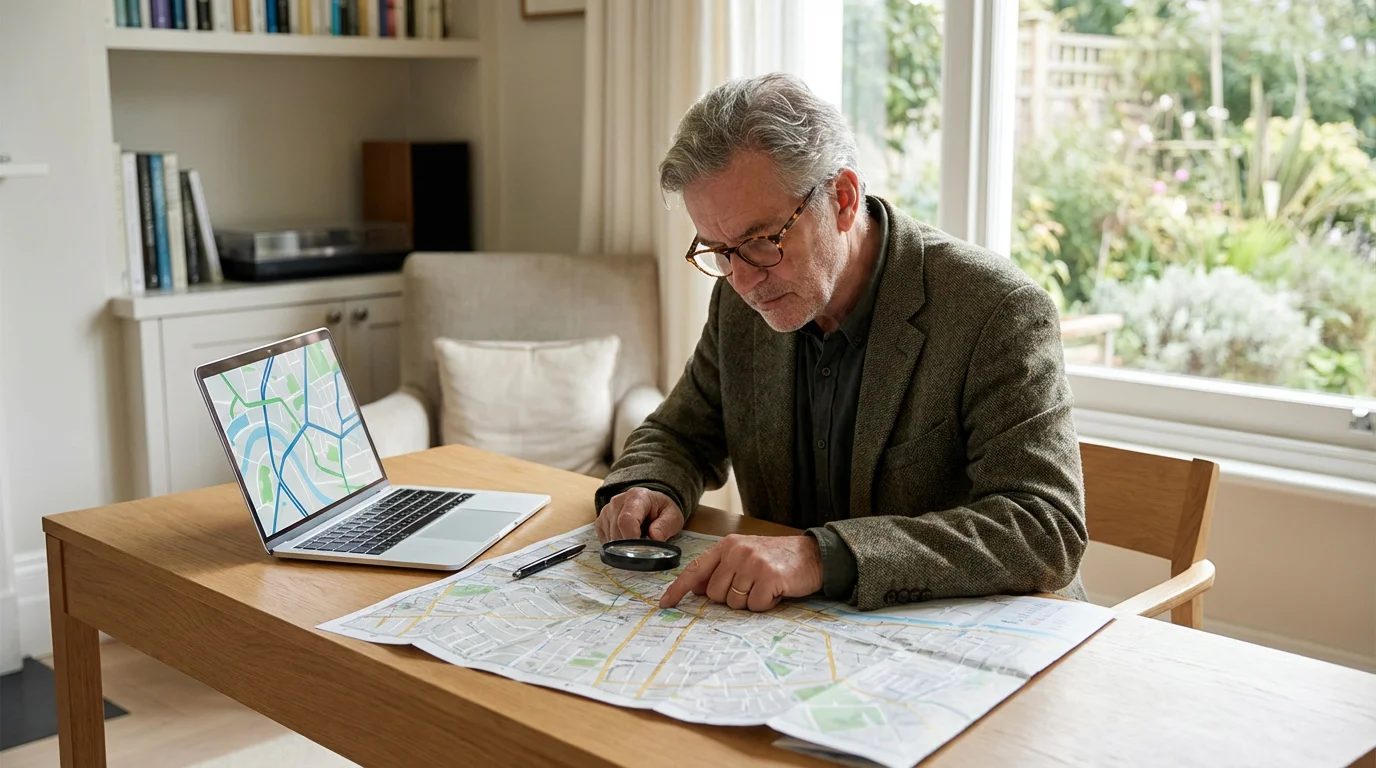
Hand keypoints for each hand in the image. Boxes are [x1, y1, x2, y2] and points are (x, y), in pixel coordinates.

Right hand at [595, 487, 684, 542]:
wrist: (652, 503)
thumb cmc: (662, 510)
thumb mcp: (672, 517)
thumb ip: (665, 526)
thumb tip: (655, 537)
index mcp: (636, 497)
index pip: (626, 519)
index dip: (630, 538)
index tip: (638, 551)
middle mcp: (617, 502)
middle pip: (616, 531)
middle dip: (628, 547)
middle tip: (642, 552)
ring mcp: (606, 511)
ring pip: (609, 538)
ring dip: (622, 547)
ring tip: (637, 541)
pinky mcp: (601, 521)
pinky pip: (604, 540)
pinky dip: (614, 546)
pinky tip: (626, 540)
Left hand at [659, 534, 823, 611]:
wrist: (812, 555)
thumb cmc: (777, 559)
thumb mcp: (745, 557)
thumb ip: (721, 570)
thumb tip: (697, 589)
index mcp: (727, 545)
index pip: (696, 569)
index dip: (678, 588)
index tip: (664, 603)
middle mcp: (737, 551)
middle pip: (715, 594)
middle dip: (732, 598)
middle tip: (752, 587)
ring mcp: (753, 563)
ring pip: (734, 602)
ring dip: (750, 602)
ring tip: (765, 587)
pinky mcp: (769, 577)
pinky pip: (755, 606)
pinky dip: (765, 605)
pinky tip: (775, 592)